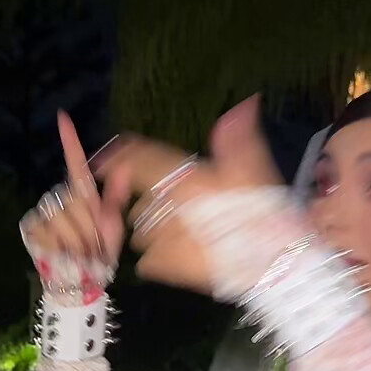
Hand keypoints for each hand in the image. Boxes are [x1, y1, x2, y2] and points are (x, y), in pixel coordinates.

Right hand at [21, 112, 128, 287]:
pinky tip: (64, 252)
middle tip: (94, 243)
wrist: (82, 278)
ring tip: (82, 251)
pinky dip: (61, 245)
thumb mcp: (113, 225)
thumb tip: (122, 168)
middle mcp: (60, 197)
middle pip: (73, 199)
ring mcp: (44, 211)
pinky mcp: (33, 226)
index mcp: (81, 194)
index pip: (75, 163)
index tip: (63, 116)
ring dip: (77, 239)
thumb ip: (114, 197)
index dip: (70, 140)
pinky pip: (49, 230)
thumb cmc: (100, 252)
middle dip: (88, 225)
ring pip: (62, 217)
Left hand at [96, 96, 283, 292]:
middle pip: (142, 198)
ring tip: (179, 233)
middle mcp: (164, 205)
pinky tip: (176, 256)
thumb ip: (239, 139)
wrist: (265, 261)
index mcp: (182, 177)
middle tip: (179, 207)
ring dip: (154, 229)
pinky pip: (146, 260)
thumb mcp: (254, 170)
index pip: (139, 158)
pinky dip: (157, 258)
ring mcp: (160, 237)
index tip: (105, 158)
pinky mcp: (163, 266)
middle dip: (154, 202)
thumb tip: (245, 104)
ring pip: (142, 229)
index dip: (121, 156)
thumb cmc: (259, 214)